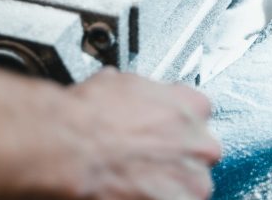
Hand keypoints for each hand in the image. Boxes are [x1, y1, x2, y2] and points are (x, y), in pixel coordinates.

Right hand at [59, 68, 220, 199]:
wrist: (72, 147)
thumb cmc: (90, 116)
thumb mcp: (120, 83)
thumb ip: (145, 94)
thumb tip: (136, 95)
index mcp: (190, 105)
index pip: (200, 110)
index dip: (176, 119)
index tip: (163, 126)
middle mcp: (198, 142)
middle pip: (200, 149)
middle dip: (177, 153)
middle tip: (147, 155)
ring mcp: (192, 180)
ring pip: (192, 183)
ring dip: (171, 182)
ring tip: (139, 177)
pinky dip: (159, 198)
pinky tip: (137, 191)